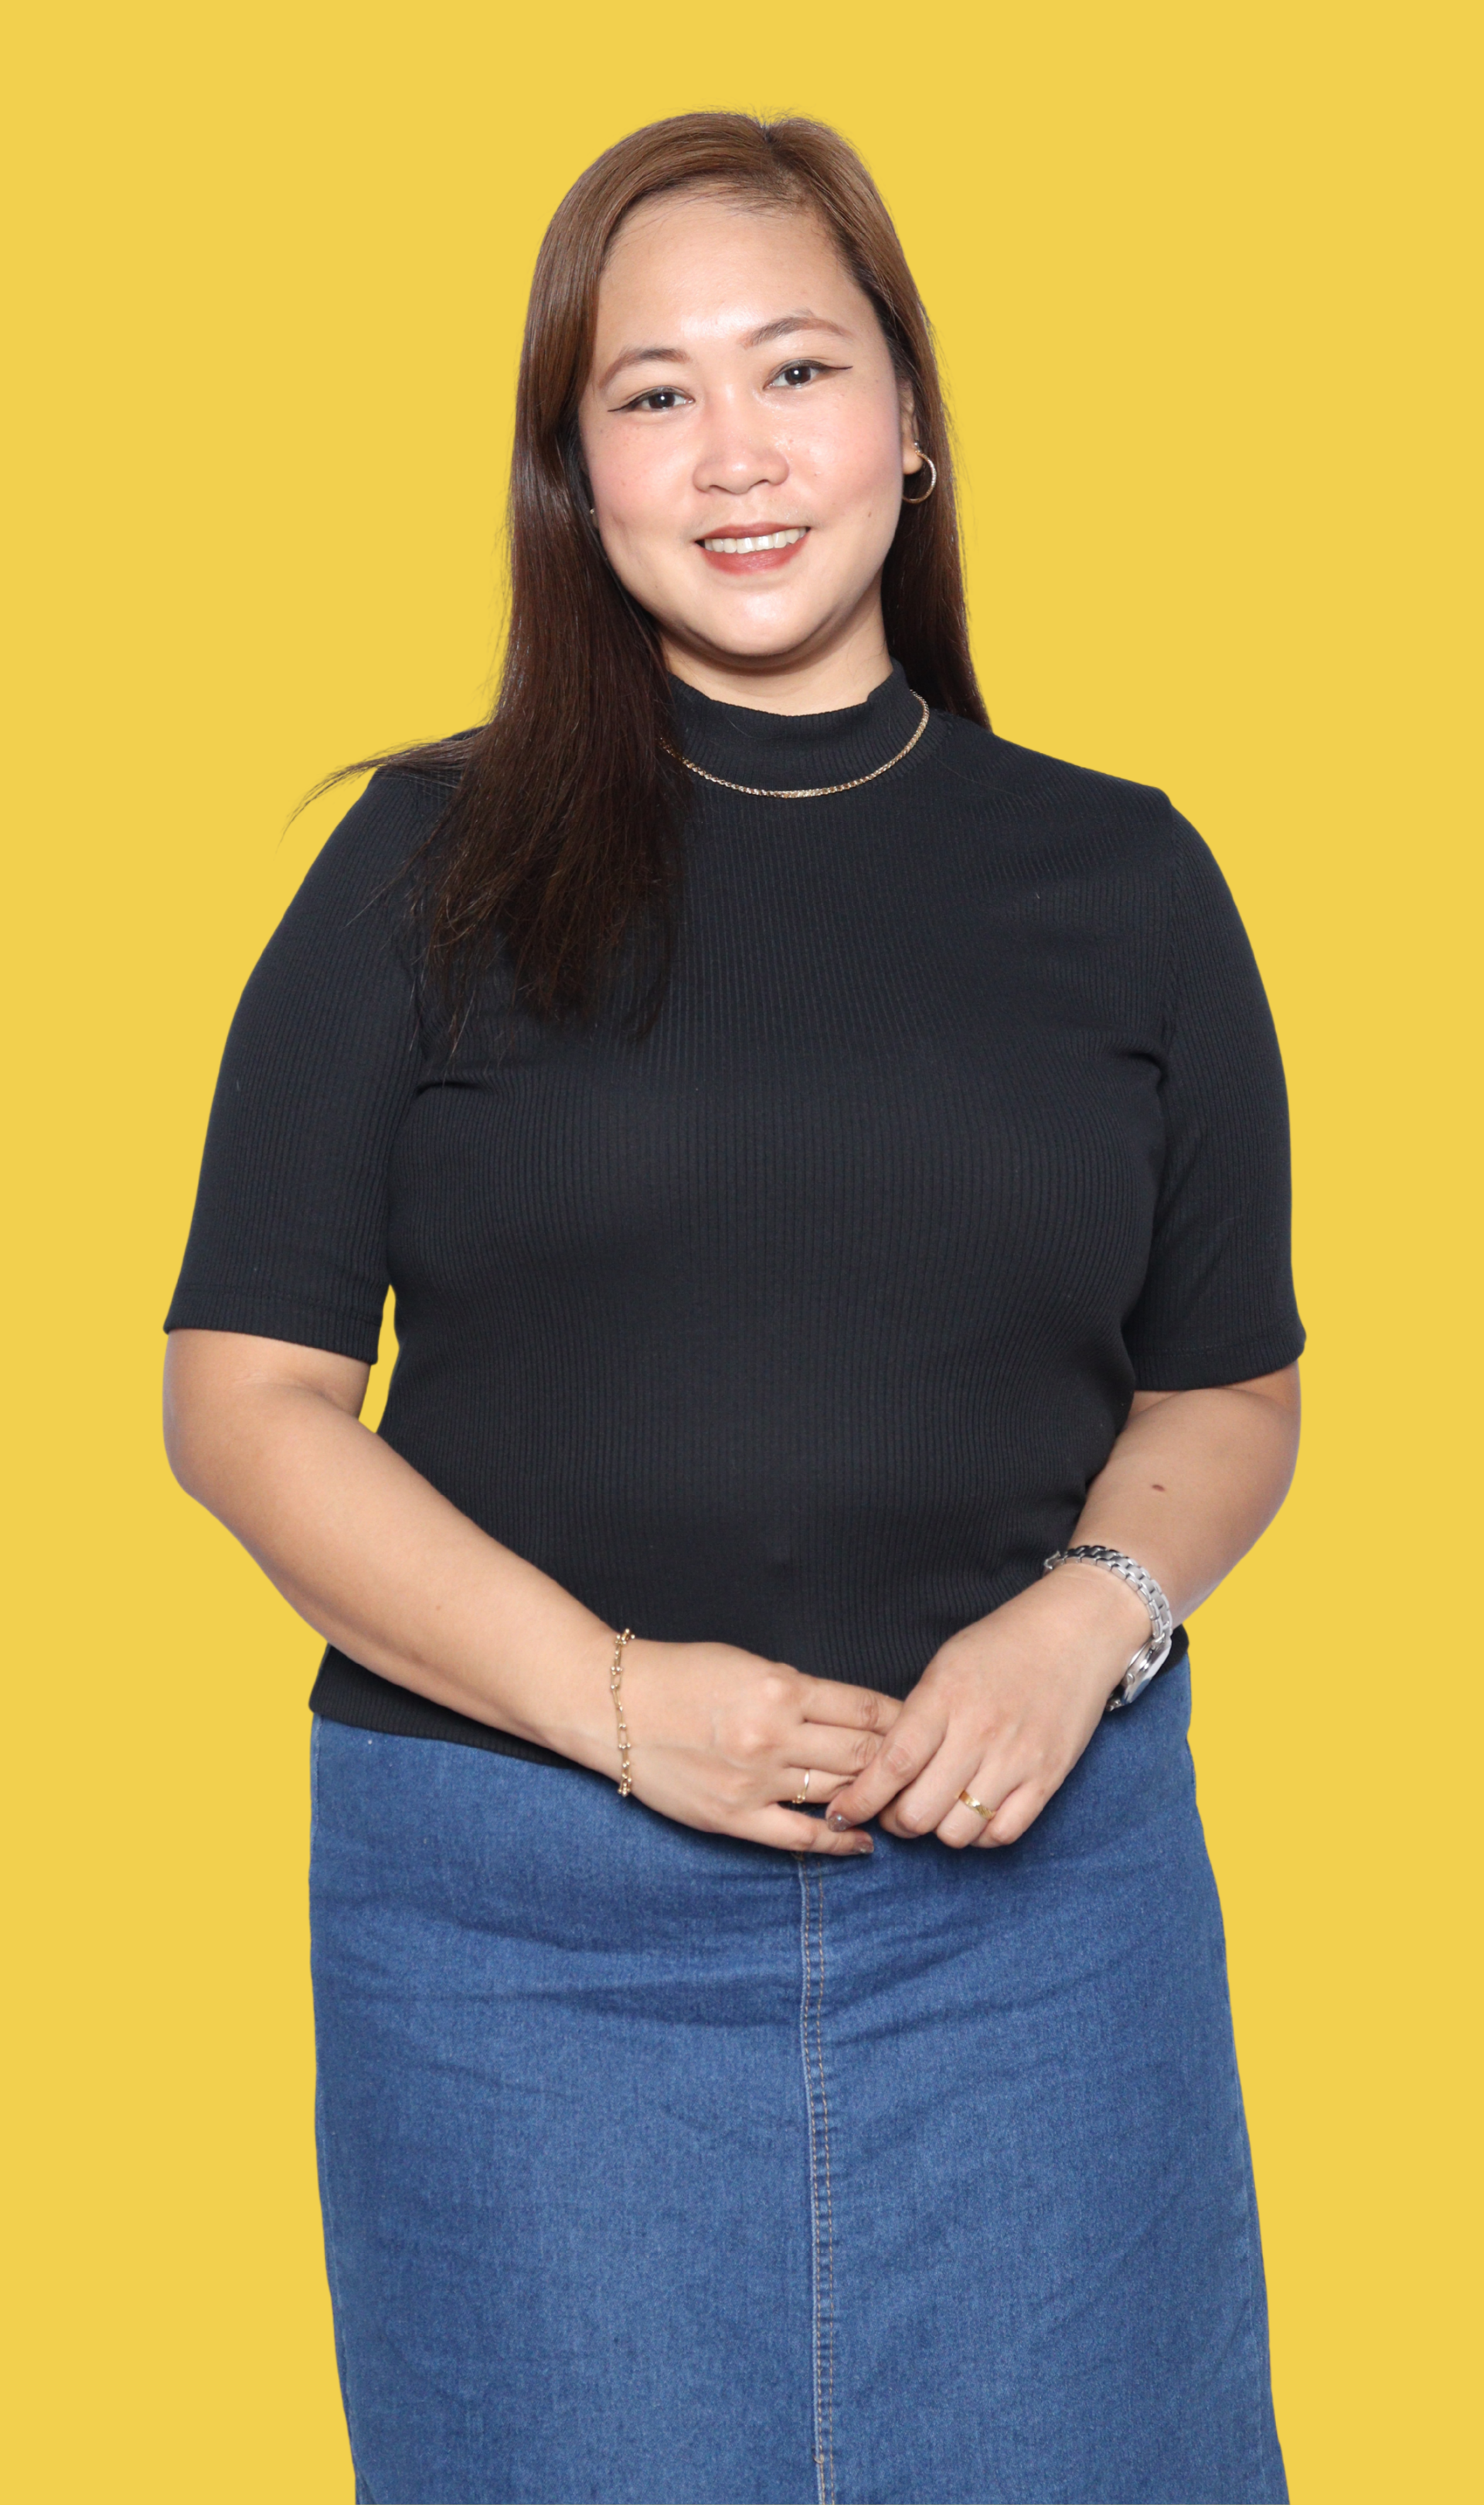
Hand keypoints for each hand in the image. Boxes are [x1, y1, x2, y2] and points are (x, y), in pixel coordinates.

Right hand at [612, 1637, 900, 1855]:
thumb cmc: (679, 1676)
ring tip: (898, 1803)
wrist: (613, 1706)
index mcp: (782, 1688)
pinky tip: (862, 1841)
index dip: (902, 1722)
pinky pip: (801, 1838)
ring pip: (838, 1793)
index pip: (866, 1710)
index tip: (919, 1729)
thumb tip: (848, 1715)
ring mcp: (755, 1781)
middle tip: (921, 1770)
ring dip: (873, 1799)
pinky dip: (840, 1841)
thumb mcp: (747, 1664)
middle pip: (863, 1754)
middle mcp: (774, 1735)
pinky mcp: (733, 1817)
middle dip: (899, 1763)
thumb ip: (799, 1689)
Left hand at [823, 1565, 1150, 1848]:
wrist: (1075, 1633)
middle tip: (895, 1811)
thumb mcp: (944, 1665)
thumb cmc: (1001, 1645)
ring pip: (958, 1832)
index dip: (861, 1798)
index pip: (893, 1764)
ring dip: (938, 1830)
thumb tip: (882, 1770)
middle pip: (920, 1811)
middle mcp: (980, 1733)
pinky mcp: (1049, 1778)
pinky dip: (981, 1835)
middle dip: (896, 1821)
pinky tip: (974, 1813)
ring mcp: (1018, 1759)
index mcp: (944, 1698)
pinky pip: (1003, 1833)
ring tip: (937, 1810)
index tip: (842, 1812)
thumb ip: (914, 1717)